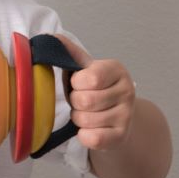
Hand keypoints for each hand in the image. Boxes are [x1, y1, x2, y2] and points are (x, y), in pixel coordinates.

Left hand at [55, 35, 136, 152]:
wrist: (116, 116)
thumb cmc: (95, 90)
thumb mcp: (84, 69)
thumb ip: (69, 53)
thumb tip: (52, 38)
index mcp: (116, 69)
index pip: (89, 78)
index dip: (76, 84)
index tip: (80, 84)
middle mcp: (127, 90)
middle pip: (84, 101)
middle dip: (75, 103)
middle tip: (81, 102)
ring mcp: (126, 115)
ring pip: (85, 121)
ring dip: (78, 119)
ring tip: (87, 113)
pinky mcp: (122, 136)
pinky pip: (92, 139)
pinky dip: (84, 135)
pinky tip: (91, 128)